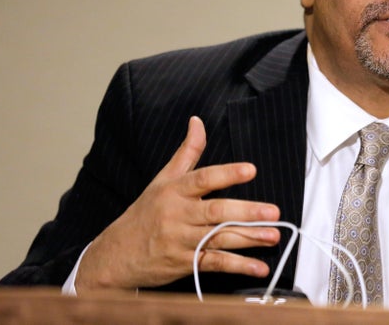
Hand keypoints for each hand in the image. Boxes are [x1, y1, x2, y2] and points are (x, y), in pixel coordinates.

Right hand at [75, 116, 280, 290]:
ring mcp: (180, 241)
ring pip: (219, 238)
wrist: (114, 256)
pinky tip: (259, 267)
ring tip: (273, 236)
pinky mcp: (183, 264)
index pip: (203, 178)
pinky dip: (238, 266)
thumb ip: (186, 152)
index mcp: (175, 190)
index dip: (227, 174)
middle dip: (246, 212)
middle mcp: (177, 215)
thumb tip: (197, 121)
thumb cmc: (145, 213)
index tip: (251, 170)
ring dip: (249, 239)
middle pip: (216, 212)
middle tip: (273, 212)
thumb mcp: (162, 179)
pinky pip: (213, 264)